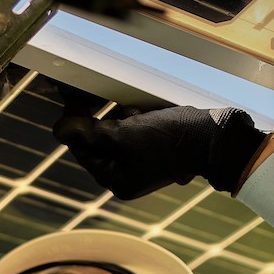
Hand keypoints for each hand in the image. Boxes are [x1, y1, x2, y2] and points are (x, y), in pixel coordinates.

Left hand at [53, 97, 271, 197]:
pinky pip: (134, 132)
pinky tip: (140, 110)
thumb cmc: (168, 139)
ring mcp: (142, 163)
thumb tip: (59, 129)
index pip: (84, 150)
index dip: (75, 124)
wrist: (214, 137)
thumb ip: (88, 134)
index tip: (71, 98)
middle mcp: (128, 176)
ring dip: (116, 117)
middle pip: (99, 142)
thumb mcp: (122, 135)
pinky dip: (133, 118)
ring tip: (127, 109)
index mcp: (117, 180)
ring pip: (116, 134)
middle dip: (97, 119)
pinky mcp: (156, 149)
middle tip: (88, 93)